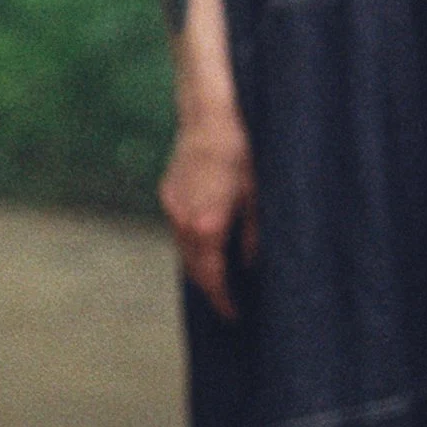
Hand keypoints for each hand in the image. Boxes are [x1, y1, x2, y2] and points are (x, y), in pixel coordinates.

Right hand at [160, 108, 257, 318]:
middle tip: (229, 300)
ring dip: (199, 265)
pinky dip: (192, 242)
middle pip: (193, 269)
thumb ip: (254, 236)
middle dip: (210, 287)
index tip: (233, 314)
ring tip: (220, 274)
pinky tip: (208, 240)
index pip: (212, 277)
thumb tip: (250, 265)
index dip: (223, 300)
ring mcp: (172, 206)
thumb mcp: (258, 195)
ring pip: (183, 249)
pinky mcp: (168, 192)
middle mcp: (183, 221)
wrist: (210, 112)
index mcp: (208, 226)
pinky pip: (179, 228)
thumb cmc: (241, 149)